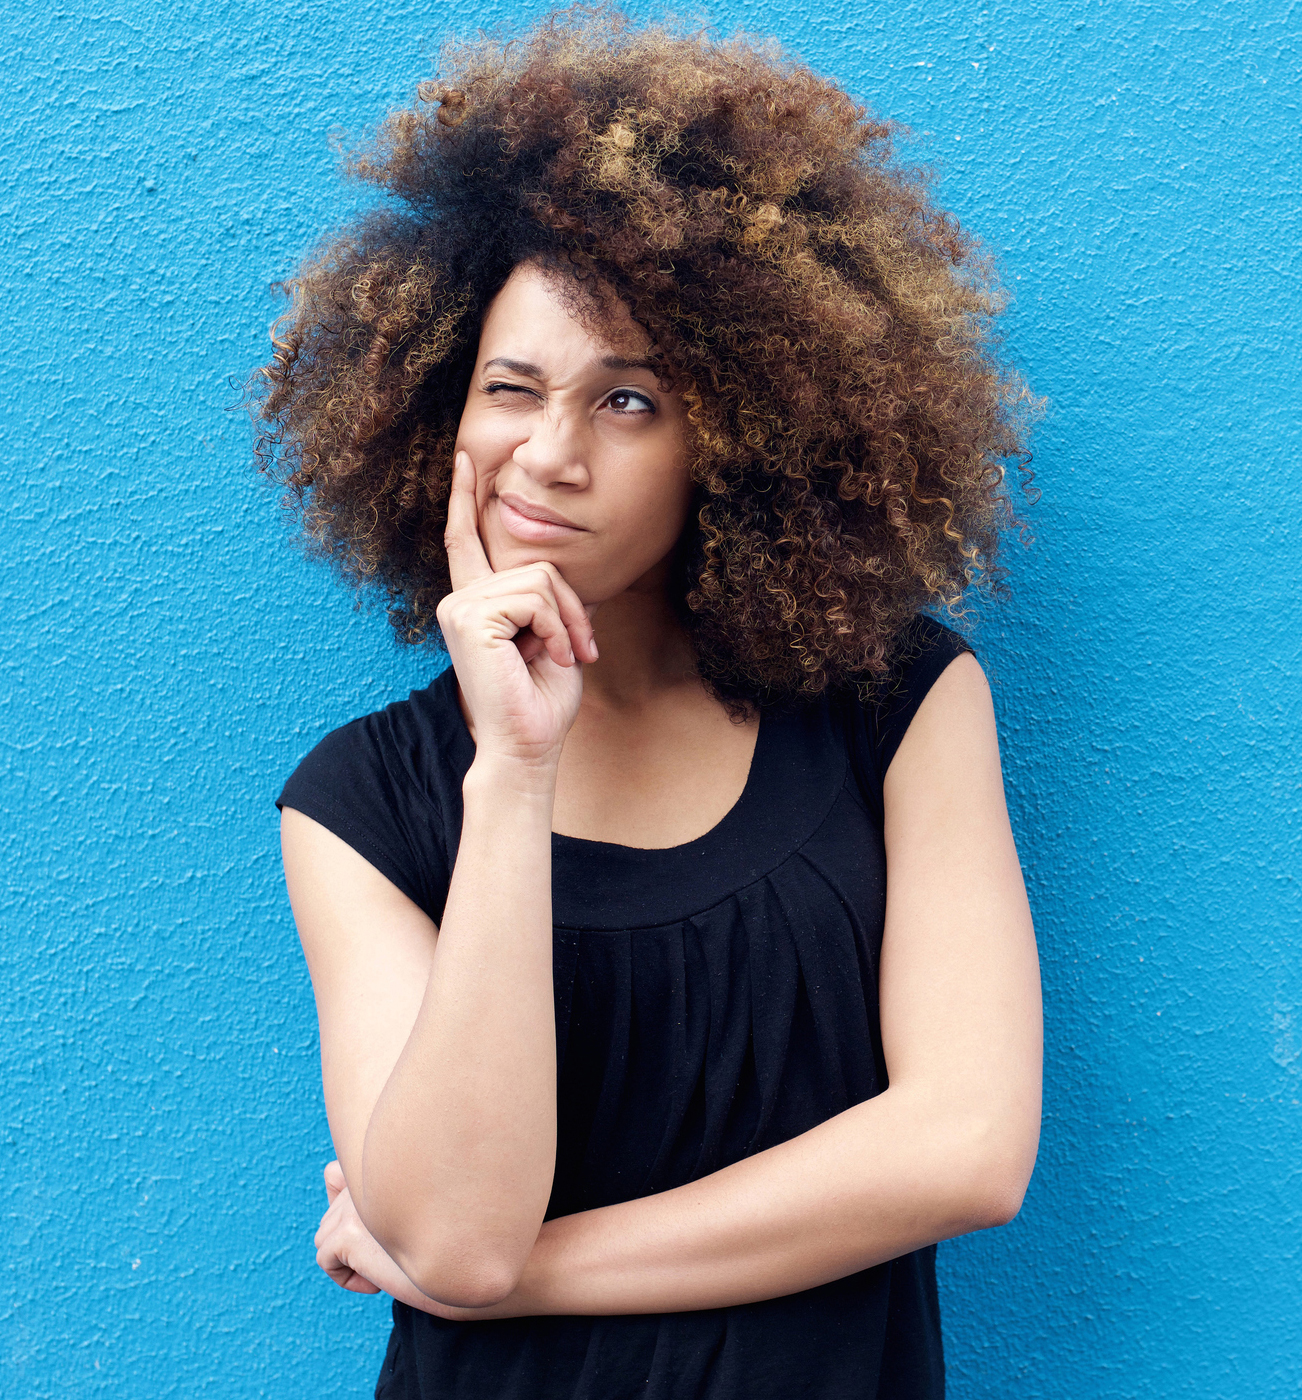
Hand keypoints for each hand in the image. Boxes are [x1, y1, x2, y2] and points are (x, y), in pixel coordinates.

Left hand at [314, 1161, 542, 1319]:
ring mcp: (360, 1200)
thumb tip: (343, 1186)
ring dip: (353, 1258)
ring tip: (395, 1265)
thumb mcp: (424, 1203)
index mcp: (386, 1158)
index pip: (335, 1175)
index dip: (353, 1210)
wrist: (487, 1256)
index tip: (388, 1231)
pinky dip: (348, 1278)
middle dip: (356, 1240)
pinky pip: (326, 1258)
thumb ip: (389, 1189)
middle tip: (398, 1253)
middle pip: (331, 1214)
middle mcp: (369, 1172)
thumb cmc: (468, 1229)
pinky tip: (382, 1281)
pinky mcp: (354, 1231)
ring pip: (325, 1237)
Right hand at [436, 452, 597, 770]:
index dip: (464, 497)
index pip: (466, 540)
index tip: (464, 458)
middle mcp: (459, 600)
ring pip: (540, 580)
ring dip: (566, 622)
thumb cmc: (540, 700)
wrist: (526, 744)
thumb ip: (549, 599)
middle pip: (535, 566)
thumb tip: (556, 570)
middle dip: (572, 608)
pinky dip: (555, 628)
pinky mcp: (470, 617)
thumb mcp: (553, 637)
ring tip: (559, 657)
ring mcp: (460, 606)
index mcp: (475, 603)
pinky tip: (545, 657)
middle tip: (580, 650)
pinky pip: (536, 598)